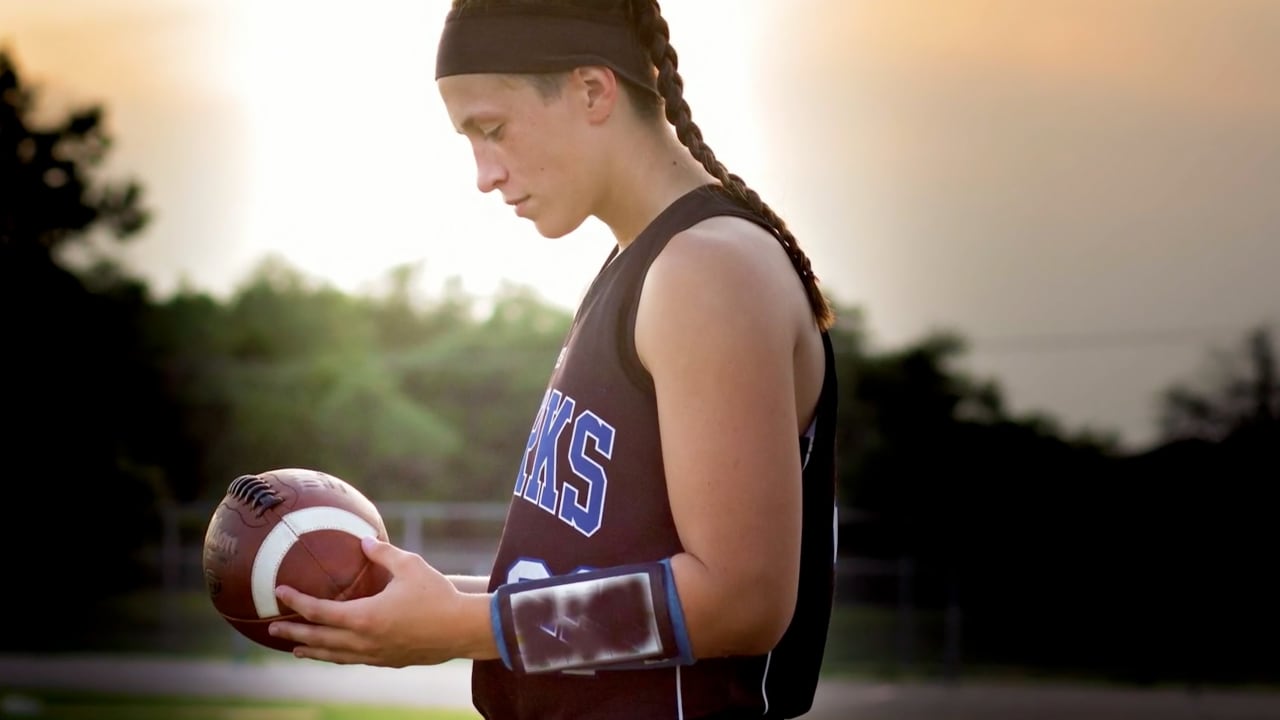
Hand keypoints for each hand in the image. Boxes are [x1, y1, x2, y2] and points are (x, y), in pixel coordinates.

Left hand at [269, 536, 485, 666]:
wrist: (462, 629)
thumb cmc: (437, 594)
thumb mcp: (410, 565)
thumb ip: (382, 553)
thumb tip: (363, 540)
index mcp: (364, 617)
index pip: (319, 611)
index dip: (297, 601)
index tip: (280, 592)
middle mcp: (364, 640)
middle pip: (320, 638)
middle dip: (294, 632)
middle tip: (273, 627)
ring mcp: (376, 654)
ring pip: (335, 655)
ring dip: (313, 650)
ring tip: (296, 649)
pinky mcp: (389, 661)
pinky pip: (354, 660)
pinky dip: (337, 656)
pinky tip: (335, 653)